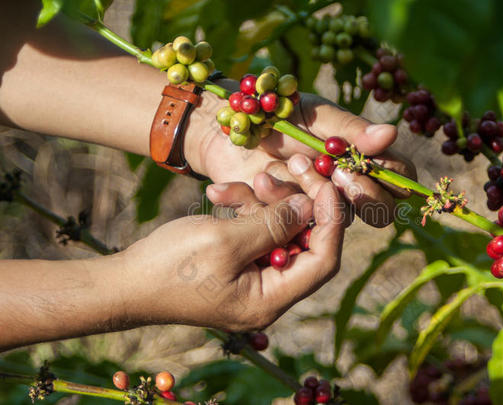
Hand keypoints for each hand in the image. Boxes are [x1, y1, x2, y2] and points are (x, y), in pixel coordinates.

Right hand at [119, 174, 345, 331]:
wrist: (123, 283)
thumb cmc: (168, 268)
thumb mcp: (225, 241)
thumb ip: (274, 224)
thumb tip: (311, 207)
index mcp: (270, 300)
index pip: (323, 260)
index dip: (330, 219)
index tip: (324, 183)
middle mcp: (268, 294)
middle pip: (303, 241)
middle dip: (290, 202)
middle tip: (276, 170)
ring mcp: (252, 279)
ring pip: (277, 231)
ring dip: (258, 202)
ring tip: (225, 188)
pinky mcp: (237, 264)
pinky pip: (254, 232)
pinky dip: (241, 210)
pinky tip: (216, 194)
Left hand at [186, 85, 416, 227]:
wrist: (231, 127)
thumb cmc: (280, 113)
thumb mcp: (315, 115)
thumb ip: (349, 129)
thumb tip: (391, 133)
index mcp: (362, 161)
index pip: (399, 181)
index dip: (387, 182)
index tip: (351, 169)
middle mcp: (346, 190)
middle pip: (377, 212)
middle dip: (347, 195)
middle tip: (318, 171)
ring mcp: (318, 208)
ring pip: (326, 219)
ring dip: (291, 194)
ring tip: (263, 172)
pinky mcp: (286, 221)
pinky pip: (282, 224)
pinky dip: (255, 201)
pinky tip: (238, 186)